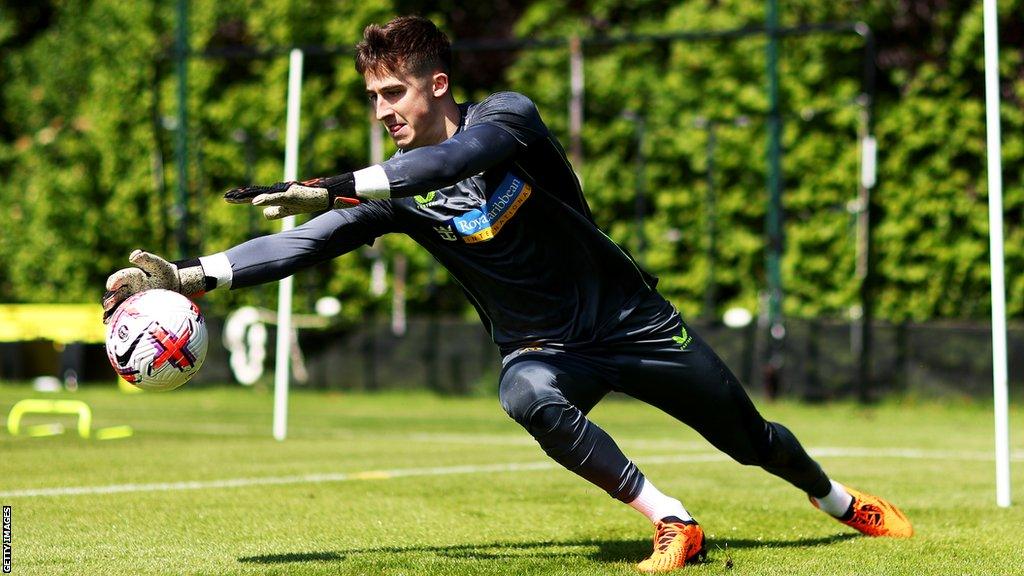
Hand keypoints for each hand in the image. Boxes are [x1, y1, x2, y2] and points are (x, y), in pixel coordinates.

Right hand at [101, 250, 205, 323]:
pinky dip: (116, 319)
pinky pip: (122, 314)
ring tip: (106, 318)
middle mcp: (127, 288)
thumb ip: (147, 259)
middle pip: (114, 294)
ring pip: (115, 305)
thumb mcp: (158, 265)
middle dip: (110, 299)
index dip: (115, 281)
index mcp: (132, 276)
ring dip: (110, 312)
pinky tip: (112, 325)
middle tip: (107, 305)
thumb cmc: (165, 274)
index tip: (111, 286)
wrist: (173, 286)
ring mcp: (129, 299)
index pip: (121, 277)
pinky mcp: (132, 309)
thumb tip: (133, 255)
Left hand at [224, 174, 359, 219]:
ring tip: (234, 198)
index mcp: (278, 196)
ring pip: (263, 194)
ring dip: (248, 197)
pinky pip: (277, 198)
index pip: (257, 196)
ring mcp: (286, 192)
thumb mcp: (292, 208)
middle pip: (256, 193)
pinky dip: (266, 199)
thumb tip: (264, 214)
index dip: (243, 198)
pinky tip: (255, 203)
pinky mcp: (294, 194)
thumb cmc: (314, 199)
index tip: (228, 199)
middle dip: (240, 196)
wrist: (332, 194)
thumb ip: (279, 210)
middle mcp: (280, 192)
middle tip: (225, 197)